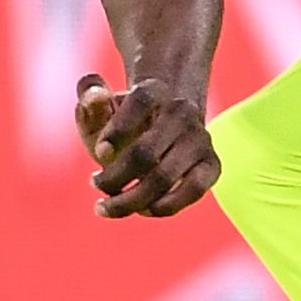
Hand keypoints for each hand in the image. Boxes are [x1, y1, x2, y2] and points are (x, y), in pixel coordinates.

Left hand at [72, 73, 218, 218]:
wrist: (160, 135)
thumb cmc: (120, 127)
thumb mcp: (99, 111)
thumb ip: (89, 95)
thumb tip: (95, 95)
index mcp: (153, 91)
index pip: (140, 102)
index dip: (117, 130)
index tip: (100, 153)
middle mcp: (182, 111)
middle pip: (146, 152)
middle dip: (114, 177)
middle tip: (95, 183)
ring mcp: (200, 139)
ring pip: (164, 178)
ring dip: (130, 200)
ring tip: (106, 206)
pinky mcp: (211, 165)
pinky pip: (192, 191)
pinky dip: (163, 207)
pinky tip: (142, 210)